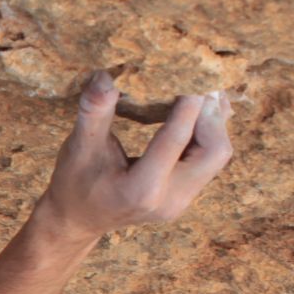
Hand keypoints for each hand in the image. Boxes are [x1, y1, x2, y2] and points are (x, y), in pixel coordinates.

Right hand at [35, 70, 233, 240]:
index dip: (188, 104)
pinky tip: (199, 110)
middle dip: (211, 115)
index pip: (176, 139)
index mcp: (141, 190)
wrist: (77, 220)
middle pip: (214, 152)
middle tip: (201, 82)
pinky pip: (211, 160)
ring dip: (214, 122)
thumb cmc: (74, 182)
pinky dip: (208, 132)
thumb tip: (105, 75)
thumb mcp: (79, 146)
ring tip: (202, 92)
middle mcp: (170, 199)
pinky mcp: (186, 195)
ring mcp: (182, 200)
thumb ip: (95, 111)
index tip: (193, 73)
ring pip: (218, 156)